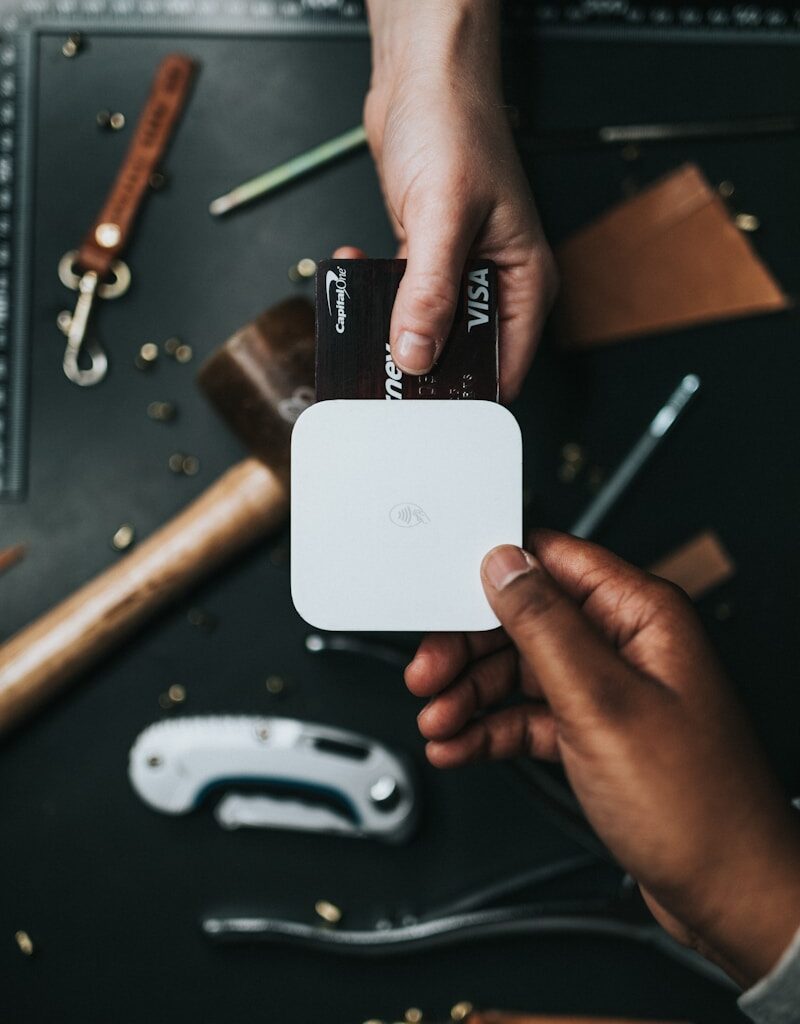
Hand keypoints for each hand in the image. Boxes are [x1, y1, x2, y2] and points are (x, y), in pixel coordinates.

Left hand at [362, 0, 556, 398]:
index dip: (465, 395)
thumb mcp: (442, 215)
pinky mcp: (425, 260)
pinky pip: (398, 297)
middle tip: (377, 369)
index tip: (423, 409)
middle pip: (458, 355)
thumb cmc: (456, 125)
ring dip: (387, 326)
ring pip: (423, 329)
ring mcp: (457, 274)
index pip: (503, 368)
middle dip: (418, 363)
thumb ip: (428, 291)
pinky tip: (354, 271)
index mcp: (523, 283)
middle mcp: (493, 284)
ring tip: (359, 316)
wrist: (423, 76)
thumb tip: (416, 353)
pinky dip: (373, 292)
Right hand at [405, 529, 799, 985]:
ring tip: (439, 722)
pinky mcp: (594, 733)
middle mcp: (624, 645)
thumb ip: (545, 627)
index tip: (443, 600)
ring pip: (520, 672)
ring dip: (472, 696)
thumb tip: (505, 565)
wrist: (728, 895)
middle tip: (428, 676)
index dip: (492, 577)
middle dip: (469, 650)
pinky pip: (529, 716)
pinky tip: (461, 745)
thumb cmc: (698, 806)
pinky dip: (491, 730)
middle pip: (525, 622)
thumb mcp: (601, 704)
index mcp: (640, 615)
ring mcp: (608, 691)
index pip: (552, 563)